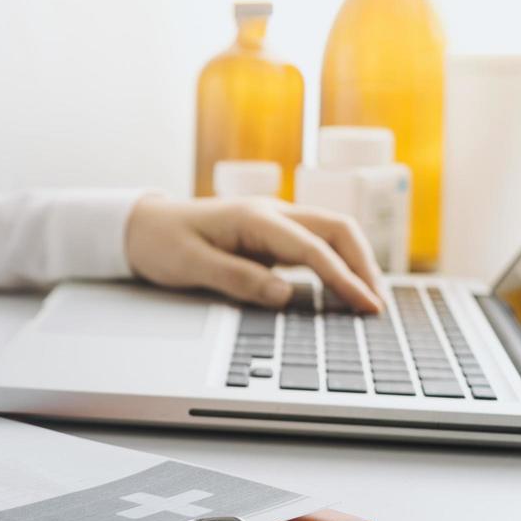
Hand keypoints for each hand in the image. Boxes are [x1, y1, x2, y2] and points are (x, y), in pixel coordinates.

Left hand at [124, 195, 384, 312]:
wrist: (141, 226)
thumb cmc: (162, 242)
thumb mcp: (190, 266)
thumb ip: (237, 279)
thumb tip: (285, 295)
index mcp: (254, 218)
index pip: (313, 248)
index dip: (344, 278)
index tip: (366, 305)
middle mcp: (271, 214)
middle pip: (337, 230)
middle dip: (364, 265)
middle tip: (379, 305)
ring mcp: (274, 224)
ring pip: (332, 235)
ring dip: (356, 263)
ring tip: (370, 301)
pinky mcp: (272, 238)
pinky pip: (316, 246)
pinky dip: (337, 265)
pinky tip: (345, 290)